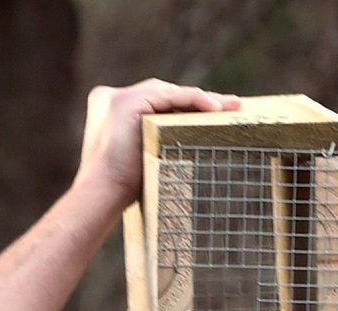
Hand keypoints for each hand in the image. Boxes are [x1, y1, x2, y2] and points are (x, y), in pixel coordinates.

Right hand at [73, 80, 238, 208]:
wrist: (105, 191)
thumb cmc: (125, 183)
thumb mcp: (145, 152)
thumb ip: (158, 137)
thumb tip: (191, 140)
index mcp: (112, 108)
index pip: (156, 100)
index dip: (187, 104)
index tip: (216, 111)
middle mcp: (111, 97)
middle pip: (164, 92)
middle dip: (199, 100)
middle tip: (232, 106)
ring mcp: (117, 96)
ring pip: (169, 92)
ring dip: (203, 98)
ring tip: (233, 107)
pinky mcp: (127, 101)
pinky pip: (170, 96)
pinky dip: (195, 99)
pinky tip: (216, 108)